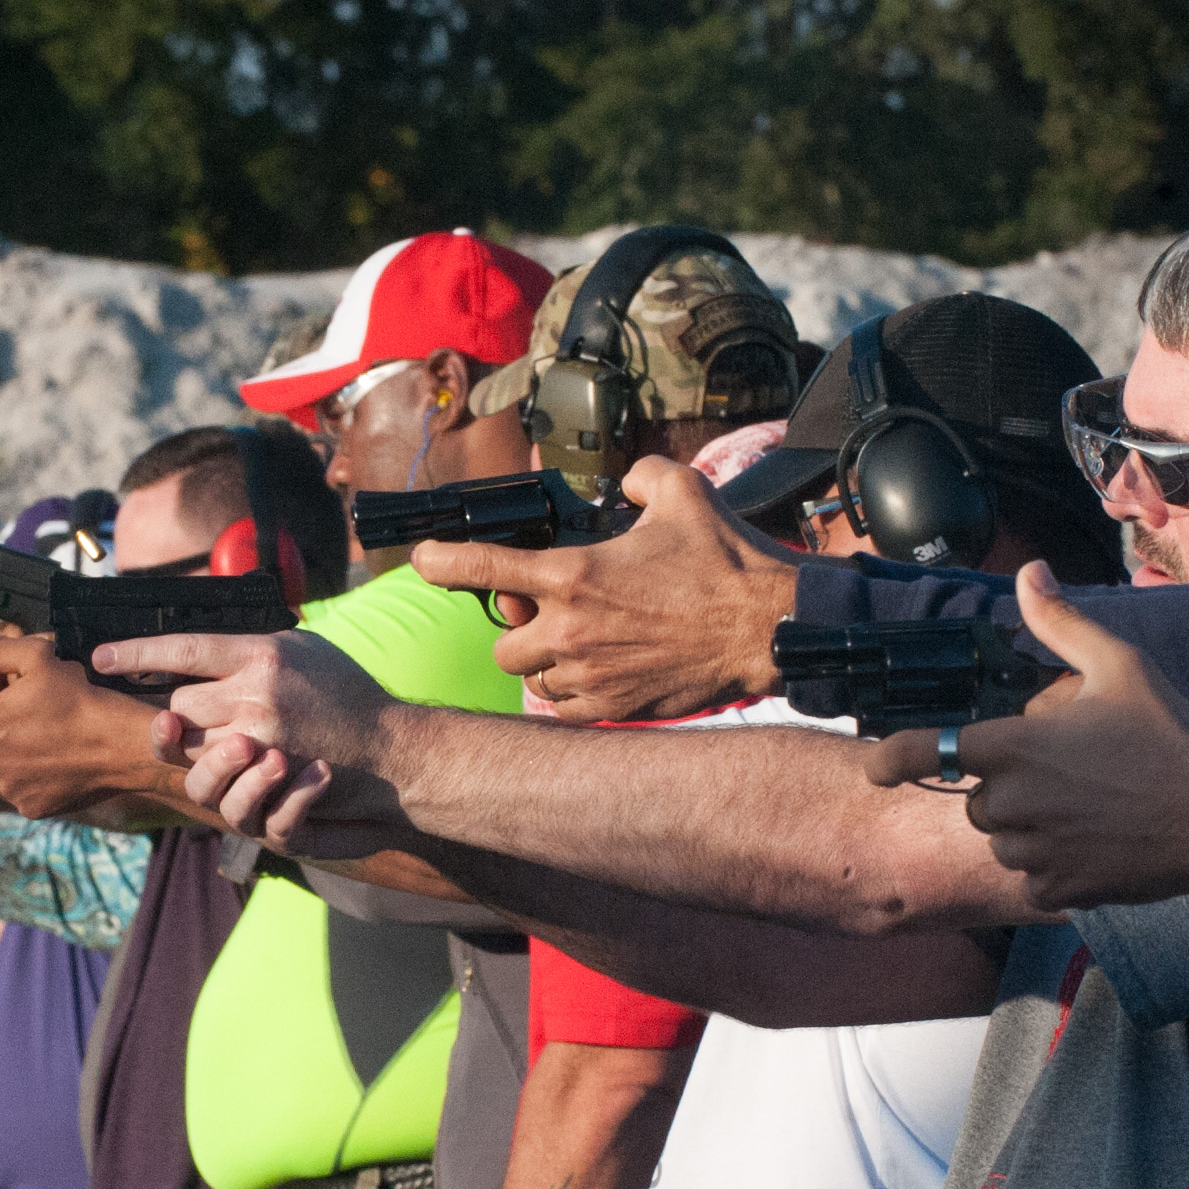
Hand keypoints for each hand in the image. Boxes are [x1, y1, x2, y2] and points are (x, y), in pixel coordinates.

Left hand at [0, 633, 175, 818]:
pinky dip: (33, 770)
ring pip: (1, 755)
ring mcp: (8, 787)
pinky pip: (21, 782)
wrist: (124, 747)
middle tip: (39, 703)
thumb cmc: (84, 701)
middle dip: (3, 711)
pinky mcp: (29, 806)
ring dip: (16, 742)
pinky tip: (57, 756)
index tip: (20, 680)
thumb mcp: (38, 657)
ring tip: (50, 730)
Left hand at [91, 630, 406, 844]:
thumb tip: (203, 645)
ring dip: (197, 742)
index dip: (134, 653)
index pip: (182, 647)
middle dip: (183, 710)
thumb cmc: (347, 694)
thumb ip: (254, 644)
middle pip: (179, 703)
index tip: (100, 657)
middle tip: (205, 712)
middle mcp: (256, 692)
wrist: (390, 751)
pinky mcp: (265, 776)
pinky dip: (214, 770)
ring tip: (226, 737)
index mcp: (263, 651)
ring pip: (191, 742)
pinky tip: (228, 763)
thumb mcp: (304, 648)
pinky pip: (213, 775)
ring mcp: (260, 738)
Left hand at [411, 458, 809, 720]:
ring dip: (546, 664)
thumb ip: (638, 478)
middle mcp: (571, 631)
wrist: (765, 627)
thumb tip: (625, 485)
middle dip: (516, 632)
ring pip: (534, 681)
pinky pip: (566, 710)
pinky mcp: (615, 707)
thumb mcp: (679, 492)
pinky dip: (572, 694)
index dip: (444, 563)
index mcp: (574, 575)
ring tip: (583, 645)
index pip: (485, 569)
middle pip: (503, 645)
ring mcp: (591, 676)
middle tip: (545, 616)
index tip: (422, 560)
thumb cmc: (726, 561)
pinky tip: (600, 673)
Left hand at [852, 563, 1188, 905]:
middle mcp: (1012, 802)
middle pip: (975, 802)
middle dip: (1005, 789)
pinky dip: (1052, 866)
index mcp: (1013, 746)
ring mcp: (1034, 850)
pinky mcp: (1060, 888)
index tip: (876, 767)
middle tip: (1064, 774)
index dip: (892, 760)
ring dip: (1028, 829)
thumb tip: (1030, 572)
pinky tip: (1095, 845)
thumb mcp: (1119, 663)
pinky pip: (1032, 879)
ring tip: (1085, 809)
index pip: (925, 753)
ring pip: (1002, 843)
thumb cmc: (1172, 734)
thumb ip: (1061, 622)